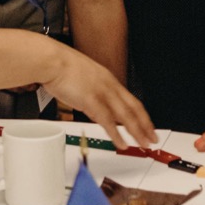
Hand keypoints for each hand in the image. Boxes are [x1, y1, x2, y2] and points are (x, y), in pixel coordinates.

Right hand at [40, 47, 155, 150]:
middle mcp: (109, 85)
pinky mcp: (91, 100)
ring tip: (143, 144)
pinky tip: (122, 143)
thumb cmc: (61, 67)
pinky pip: (107, 121)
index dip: (141, 114)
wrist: (51, 60)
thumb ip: (92, 91)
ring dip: (136, 132)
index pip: (131, 100)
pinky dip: (116, 134)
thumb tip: (95, 105)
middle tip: (152, 138)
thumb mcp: (84, 77)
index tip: (147, 125)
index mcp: (108, 79)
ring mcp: (101, 92)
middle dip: (145, 125)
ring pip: (125, 116)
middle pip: (133, 108)